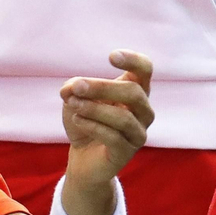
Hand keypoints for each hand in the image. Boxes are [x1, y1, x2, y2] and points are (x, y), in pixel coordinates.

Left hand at [59, 50, 154, 214]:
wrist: (83, 157)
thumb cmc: (85, 121)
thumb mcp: (75, 99)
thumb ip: (73, 88)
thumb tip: (70, 88)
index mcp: (135, 90)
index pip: (145, 70)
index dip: (133, 60)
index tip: (111, 57)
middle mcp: (143, 110)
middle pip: (133, 92)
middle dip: (102, 87)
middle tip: (76, 87)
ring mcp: (138, 133)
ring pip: (124, 117)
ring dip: (94, 108)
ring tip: (72, 105)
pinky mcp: (127, 152)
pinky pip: (114, 137)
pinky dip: (93, 126)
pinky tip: (77, 120)